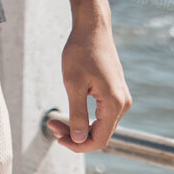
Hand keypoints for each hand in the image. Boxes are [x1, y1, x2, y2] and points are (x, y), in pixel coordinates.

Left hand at [47, 21, 130, 150]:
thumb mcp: (73, 84)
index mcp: (114, 104)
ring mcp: (121, 98)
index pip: (99, 140)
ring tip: (56, 121)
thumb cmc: (81, 52)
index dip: (79, 145)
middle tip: (51, 125)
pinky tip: (70, 112)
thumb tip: (79, 140)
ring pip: (101, 125)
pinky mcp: (115, 93)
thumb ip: (77, 114)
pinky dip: (86, 117)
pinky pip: (102, 114)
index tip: (57, 139)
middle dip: (75, 135)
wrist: (92, 29)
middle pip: (100, 134)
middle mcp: (122, 104)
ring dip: (79, 127)